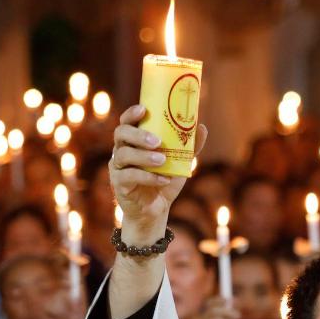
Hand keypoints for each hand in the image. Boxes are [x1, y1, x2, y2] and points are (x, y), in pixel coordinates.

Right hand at [109, 105, 207, 240]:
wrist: (157, 208)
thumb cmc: (165, 179)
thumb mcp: (180, 161)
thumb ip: (189, 145)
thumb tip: (201, 127)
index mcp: (133, 140)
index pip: (127, 121)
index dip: (131, 113)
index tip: (143, 109)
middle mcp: (121, 150)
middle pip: (121, 134)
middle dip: (138, 135)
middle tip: (157, 141)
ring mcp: (118, 167)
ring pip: (123, 155)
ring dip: (144, 156)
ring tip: (162, 160)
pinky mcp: (119, 184)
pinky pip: (128, 176)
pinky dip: (148, 177)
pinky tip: (163, 179)